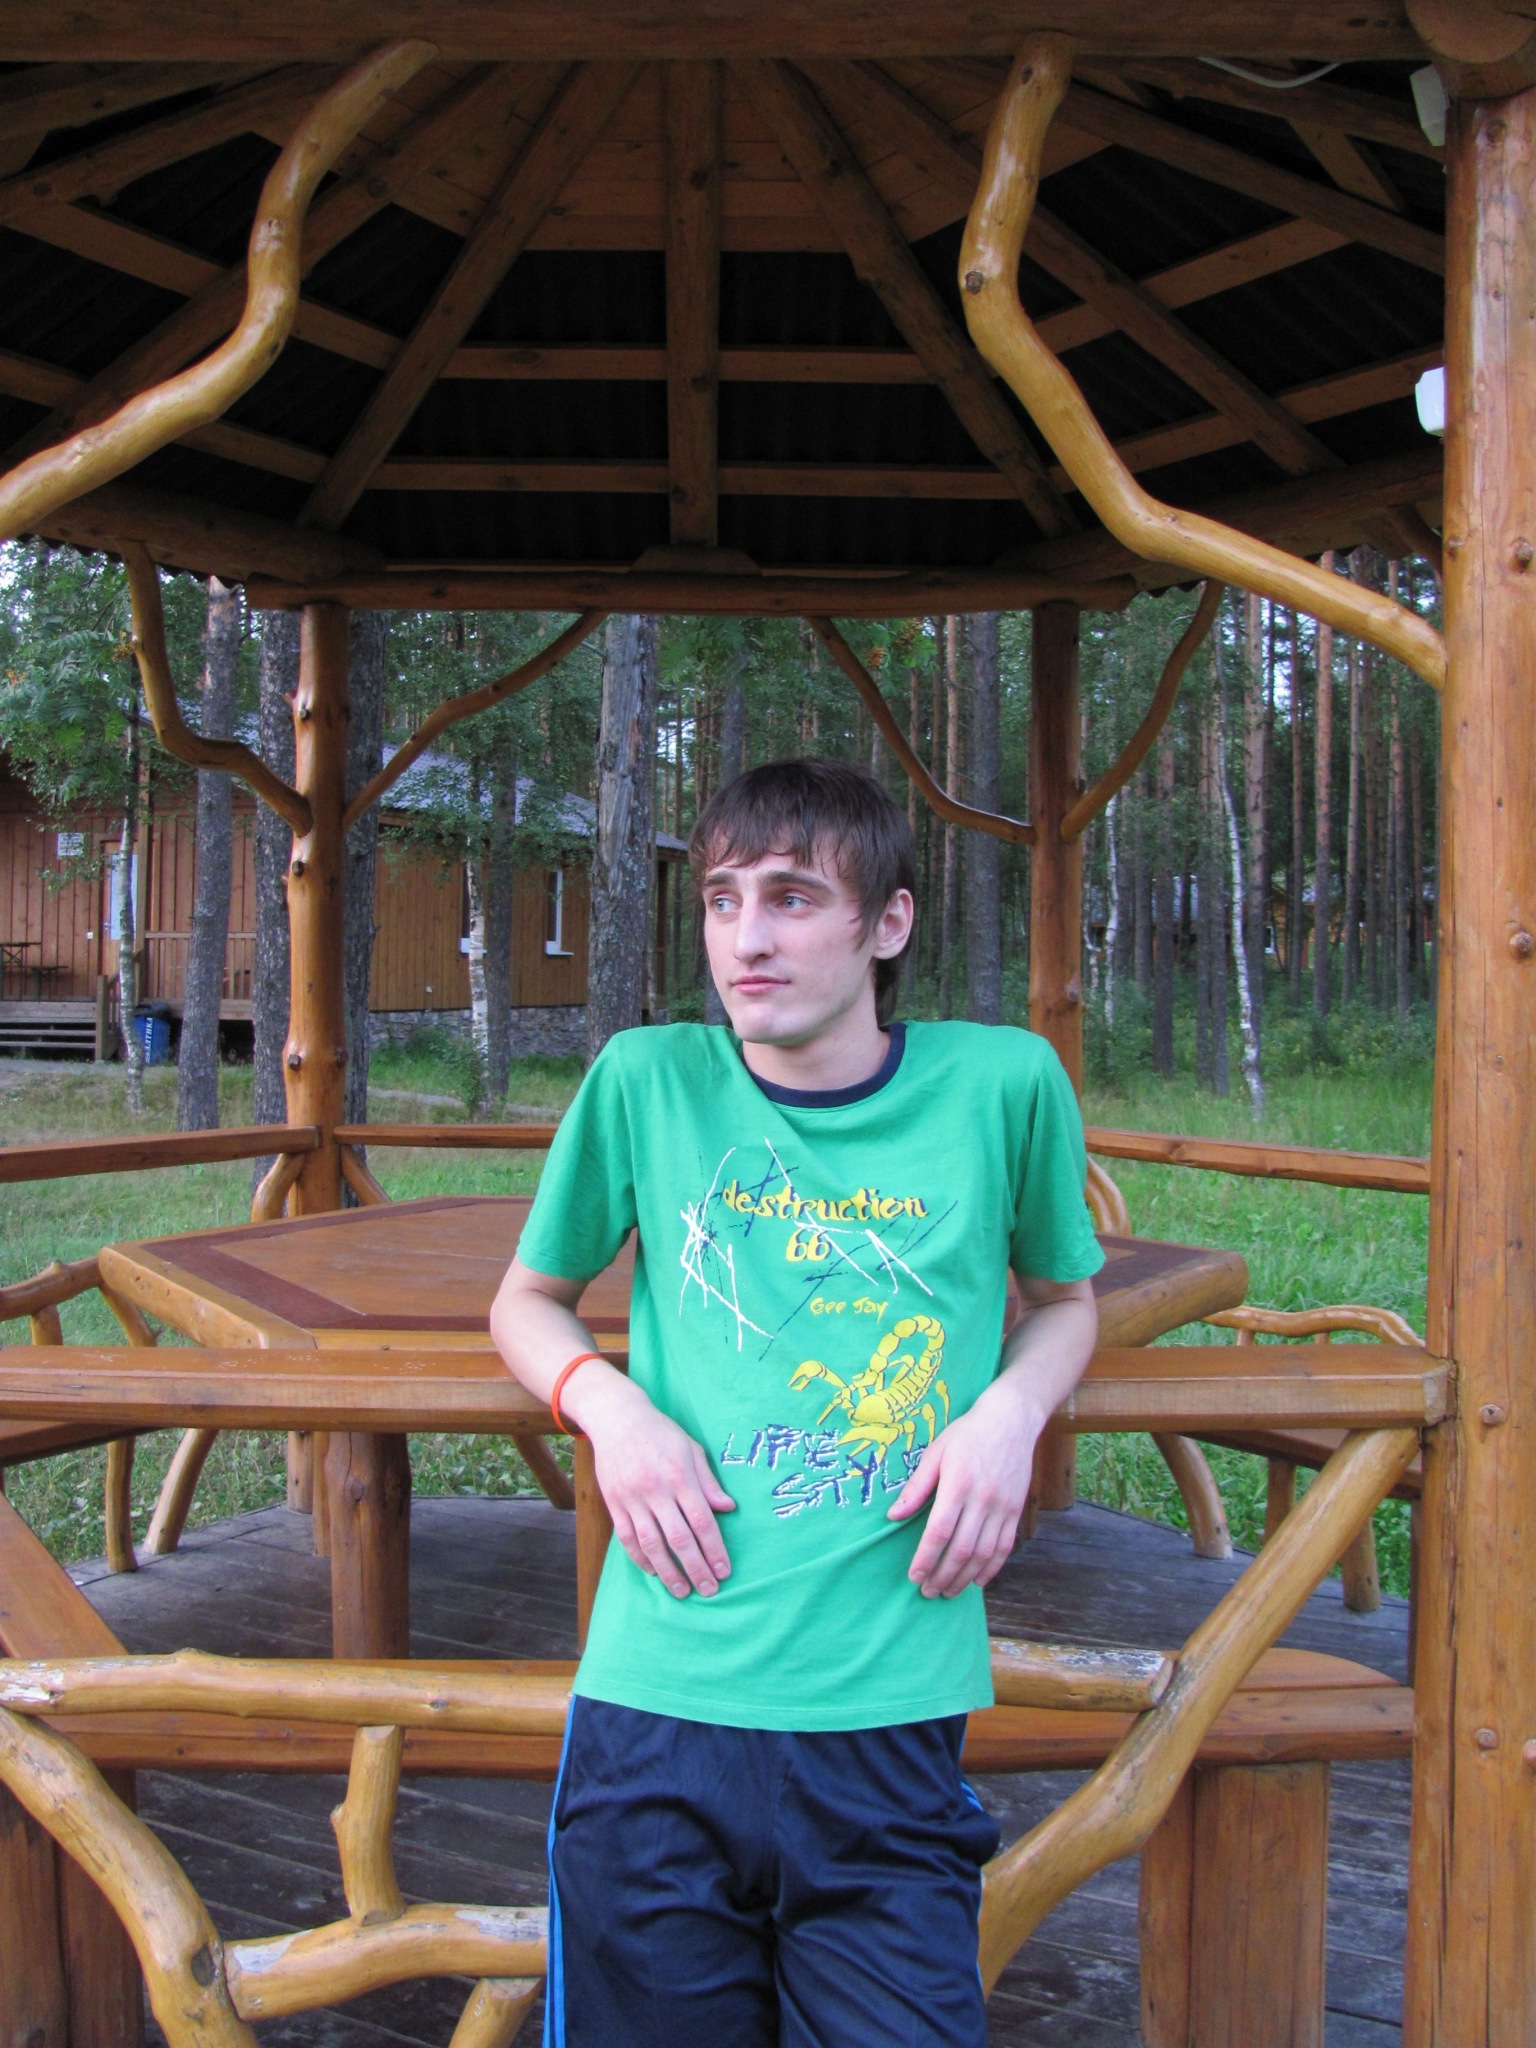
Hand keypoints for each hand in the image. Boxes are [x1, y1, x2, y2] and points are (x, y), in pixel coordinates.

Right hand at [579, 1375, 735, 1598]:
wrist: (617, 1418)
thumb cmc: (661, 1433)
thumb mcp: (692, 1449)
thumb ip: (709, 1481)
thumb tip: (729, 1508)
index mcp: (680, 1476)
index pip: (702, 1521)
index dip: (714, 1549)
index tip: (724, 1571)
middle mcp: (656, 1490)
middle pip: (679, 1538)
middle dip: (696, 1568)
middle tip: (709, 1590)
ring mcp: (632, 1498)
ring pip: (652, 1544)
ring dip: (668, 1572)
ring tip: (682, 1591)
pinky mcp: (614, 1503)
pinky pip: (627, 1538)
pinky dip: (641, 1558)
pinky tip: (654, 1571)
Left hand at [886, 1377, 1044, 1598]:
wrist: (1011, 1420)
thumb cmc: (967, 1433)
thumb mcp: (936, 1452)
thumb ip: (916, 1487)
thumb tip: (893, 1515)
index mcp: (958, 1484)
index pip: (939, 1531)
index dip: (926, 1558)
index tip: (914, 1576)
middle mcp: (982, 1499)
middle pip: (962, 1549)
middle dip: (943, 1576)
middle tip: (928, 1592)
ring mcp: (1002, 1507)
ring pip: (984, 1554)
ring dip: (965, 1578)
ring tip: (948, 1592)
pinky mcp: (1016, 1511)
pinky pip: (1004, 1547)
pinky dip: (991, 1568)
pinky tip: (977, 1580)